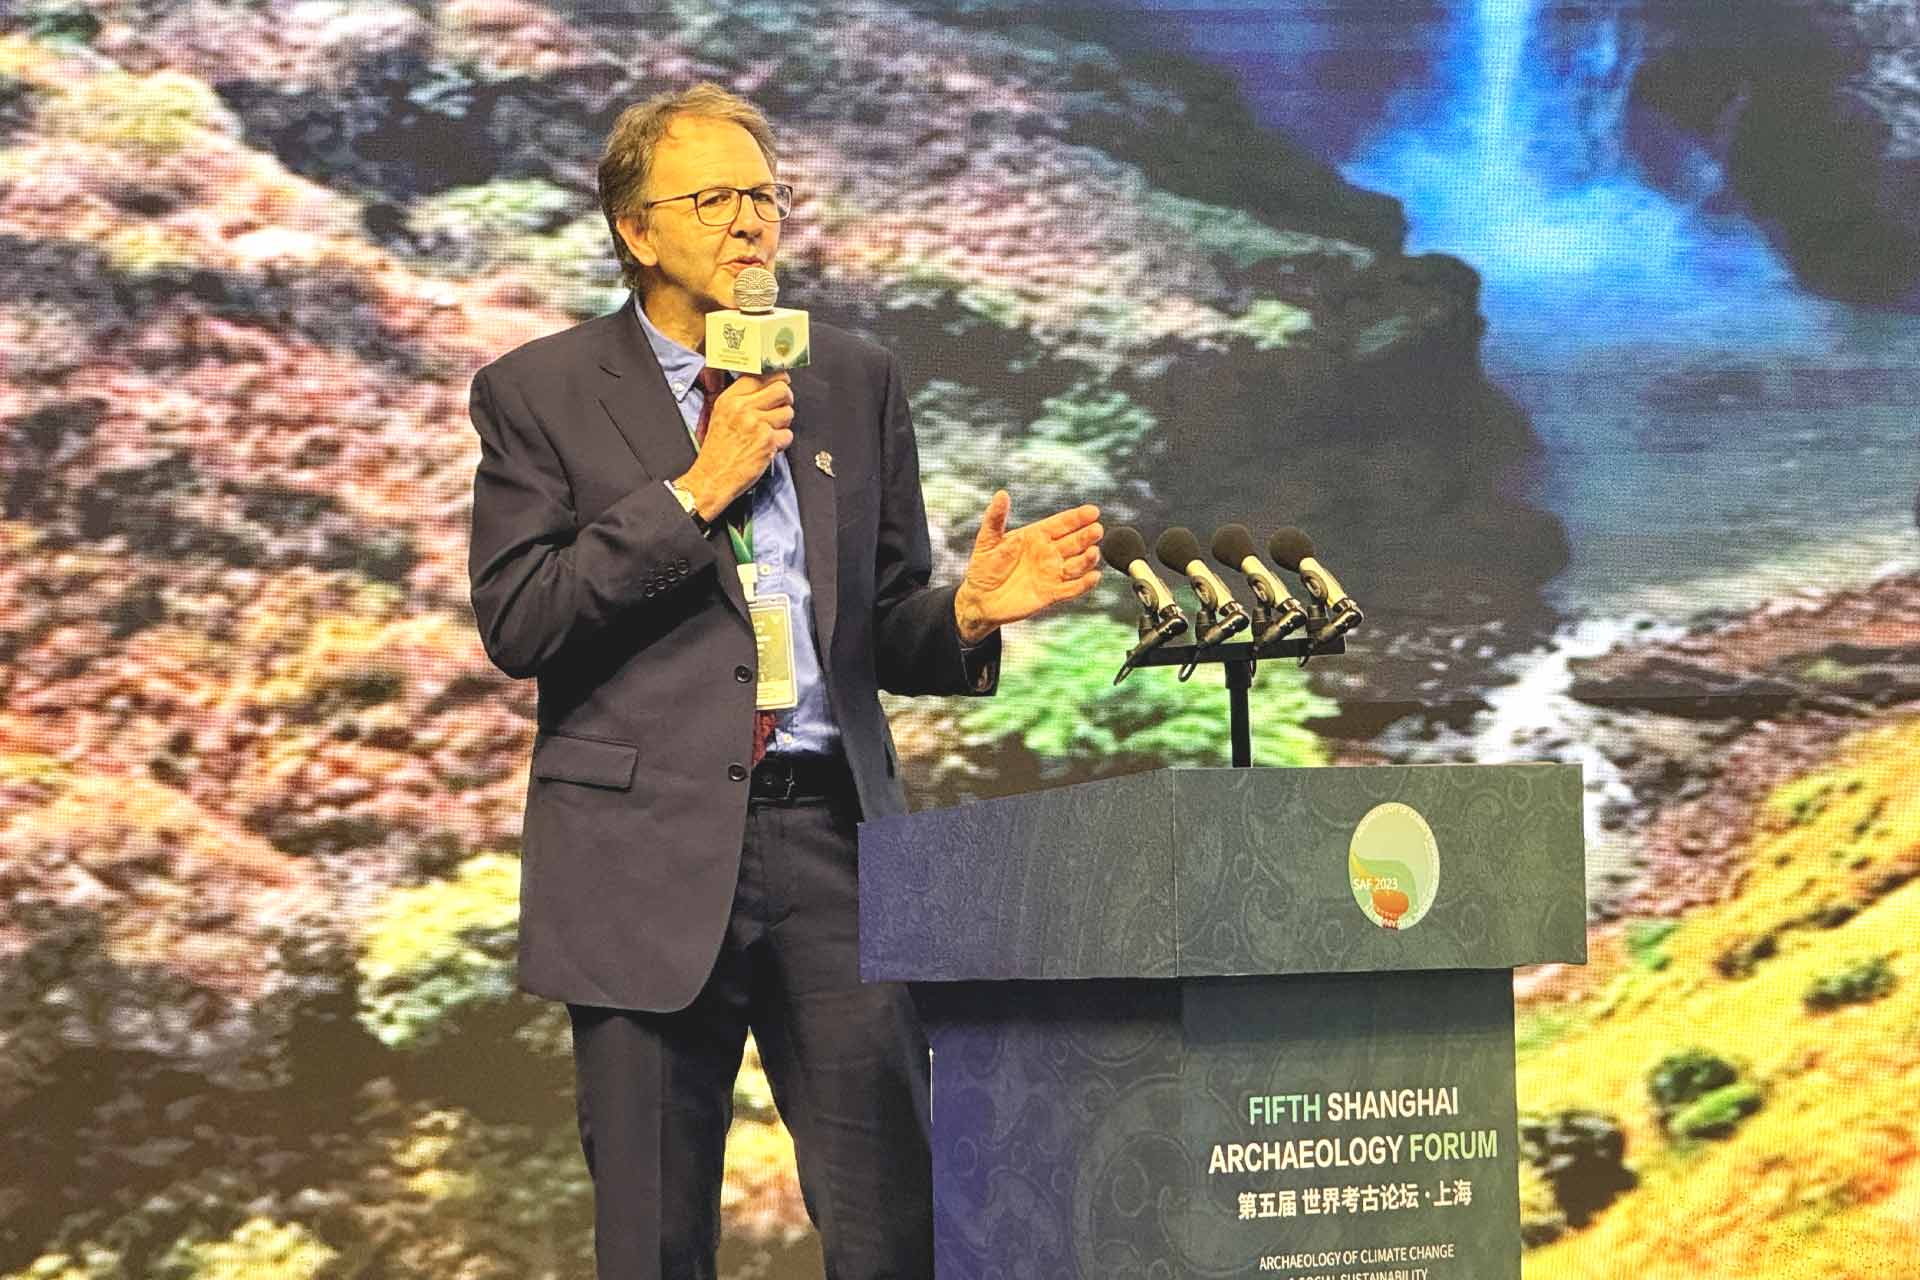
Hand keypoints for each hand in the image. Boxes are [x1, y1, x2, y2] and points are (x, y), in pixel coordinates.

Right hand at [678, 372, 793, 517]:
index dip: (775, 378)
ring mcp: (757, 424)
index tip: (780, 382)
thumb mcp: (720, 415)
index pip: (760, 376)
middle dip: (786, 398)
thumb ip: (740, 399)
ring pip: (788, 412)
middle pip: (781, 388)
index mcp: (729, 399)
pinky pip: (788, 435)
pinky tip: (770, 446)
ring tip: (771, 431)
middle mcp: (743, 408)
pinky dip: (782, 442)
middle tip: (782, 406)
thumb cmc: (716, 451)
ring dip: (784, 423)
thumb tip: (766, 385)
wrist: (712, 477)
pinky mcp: (768, 442)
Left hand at [954, 492, 1102, 644]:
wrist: (980, 599)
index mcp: (1037, 536)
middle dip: (1087, 536)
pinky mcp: (1051, 594)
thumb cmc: (983, 566)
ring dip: (1087, 559)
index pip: (1062, 524)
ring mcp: (1052, 573)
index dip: (1077, 518)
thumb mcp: (987, 540)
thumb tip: (1001, 494)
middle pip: (1074, 542)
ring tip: (1093, 552)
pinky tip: (1094, 577)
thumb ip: (996, 518)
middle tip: (1097, 530)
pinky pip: (1072, 589)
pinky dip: (1084, 584)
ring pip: (1077, 564)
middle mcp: (1049, 553)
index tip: (1093, 511)